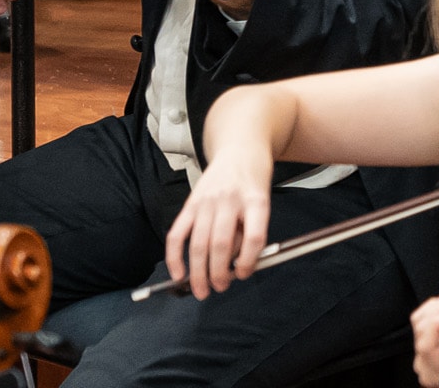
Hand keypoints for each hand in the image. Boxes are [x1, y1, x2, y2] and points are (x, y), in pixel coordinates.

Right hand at [163, 137, 273, 297]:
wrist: (240, 148)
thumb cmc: (254, 179)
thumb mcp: (263, 199)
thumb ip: (251, 228)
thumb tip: (238, 265)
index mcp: (256, 199)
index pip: (255, 235)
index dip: (250, 260)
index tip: (244, 274)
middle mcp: (230, 200)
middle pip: (221, 243)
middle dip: (219, 273)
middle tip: (220, 288)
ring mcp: (206, 201)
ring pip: (198, 243)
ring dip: (198, 272)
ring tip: (201, 289)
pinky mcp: (189, 203)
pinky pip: (177, 234)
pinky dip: (174, 257)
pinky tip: (178, 274)